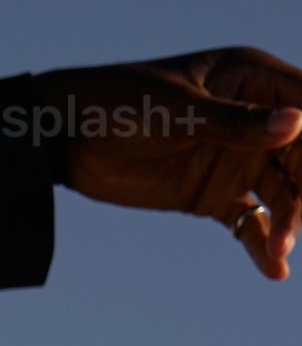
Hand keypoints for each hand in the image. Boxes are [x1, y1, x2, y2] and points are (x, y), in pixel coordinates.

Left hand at [43, 49, 301, 279]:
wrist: (67, 138)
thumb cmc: (121, 102)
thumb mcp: (178, 111)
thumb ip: (235, 122)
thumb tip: (296, 123)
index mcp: (252, 78)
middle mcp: (254, 117)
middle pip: (301, 154)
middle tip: (296, 225)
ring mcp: (235, 157)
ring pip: (282, 191)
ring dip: (288, 221)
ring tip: (280, 250)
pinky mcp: (214, 195)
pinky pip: (251, 220)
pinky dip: (261, 242)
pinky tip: (273, 268)